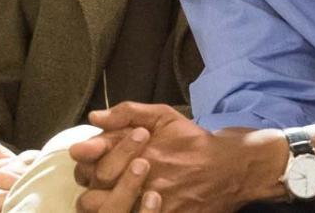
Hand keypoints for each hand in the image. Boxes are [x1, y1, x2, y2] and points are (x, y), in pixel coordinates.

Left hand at [72, 102, 285, 212]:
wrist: (230, 168)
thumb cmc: (191, 141)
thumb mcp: (162, 116)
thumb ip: (127, 112)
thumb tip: (94, 118)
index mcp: (136, 153)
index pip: (91, 167)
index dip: (84, 166)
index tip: (86, 160)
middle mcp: (142, 180)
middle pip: (95, 198)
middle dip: (91, 193)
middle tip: (98, 188)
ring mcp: (155, 204)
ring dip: (107, 210)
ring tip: (111, 203)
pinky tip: (133, 209)